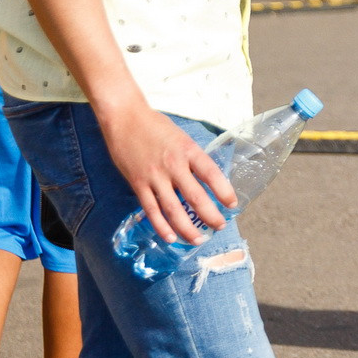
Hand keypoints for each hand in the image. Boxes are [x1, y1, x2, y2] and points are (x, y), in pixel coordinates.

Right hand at [99, 105, 236, 245]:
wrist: (124, 118)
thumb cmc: (156, 126)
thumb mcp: (182, 138)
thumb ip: (193, 158)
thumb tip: (208, 179)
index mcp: (188, 151)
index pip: (212, 174)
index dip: (224, 191)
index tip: (232, 204)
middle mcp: (173, 165)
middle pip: (195, 197)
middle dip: (210, 215)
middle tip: (219, 226)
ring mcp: (154, 176)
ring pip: (173, 209)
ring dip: (187, 228)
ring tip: (198, 240)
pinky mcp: (138, 183)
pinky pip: (151, 209)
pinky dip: (161, 225)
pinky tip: (170, 237)